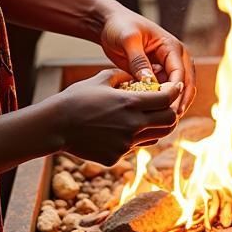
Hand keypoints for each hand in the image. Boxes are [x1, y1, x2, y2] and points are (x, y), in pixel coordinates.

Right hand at [53, 69, 180, 163]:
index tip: (175, 86)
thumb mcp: (102, 79)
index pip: (167, 99)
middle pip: (170, 121)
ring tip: (146, 116)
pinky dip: (134, 138)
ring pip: (156, 137)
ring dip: (156, 126)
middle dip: (172, 112)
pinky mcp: (115, 157)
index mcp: (130, 103)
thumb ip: (124, 75)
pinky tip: (120, 129)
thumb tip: (139, 74)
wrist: (55, 126)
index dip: (175, 91)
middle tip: (167, 105)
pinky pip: (134, 147)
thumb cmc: (77, 98)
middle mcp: (132, 125)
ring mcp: (125, 144)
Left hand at [99, 7, 196, 116]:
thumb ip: (139, 60)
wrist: (109, 25)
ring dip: (173, 104)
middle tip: (171, 120)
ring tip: (164, 122)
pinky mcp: (156, 74)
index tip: (169, 109)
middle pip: (185, 83)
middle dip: (180, 101)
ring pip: (177, 90)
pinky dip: (160, 102)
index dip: (177, 92)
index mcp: (172, 46)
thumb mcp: (128, 40)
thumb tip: (149, 82)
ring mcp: (166, 67)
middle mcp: (174, 57)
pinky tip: (152, 115)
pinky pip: (163, 91)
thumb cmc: (121, 26)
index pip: (180, 73)